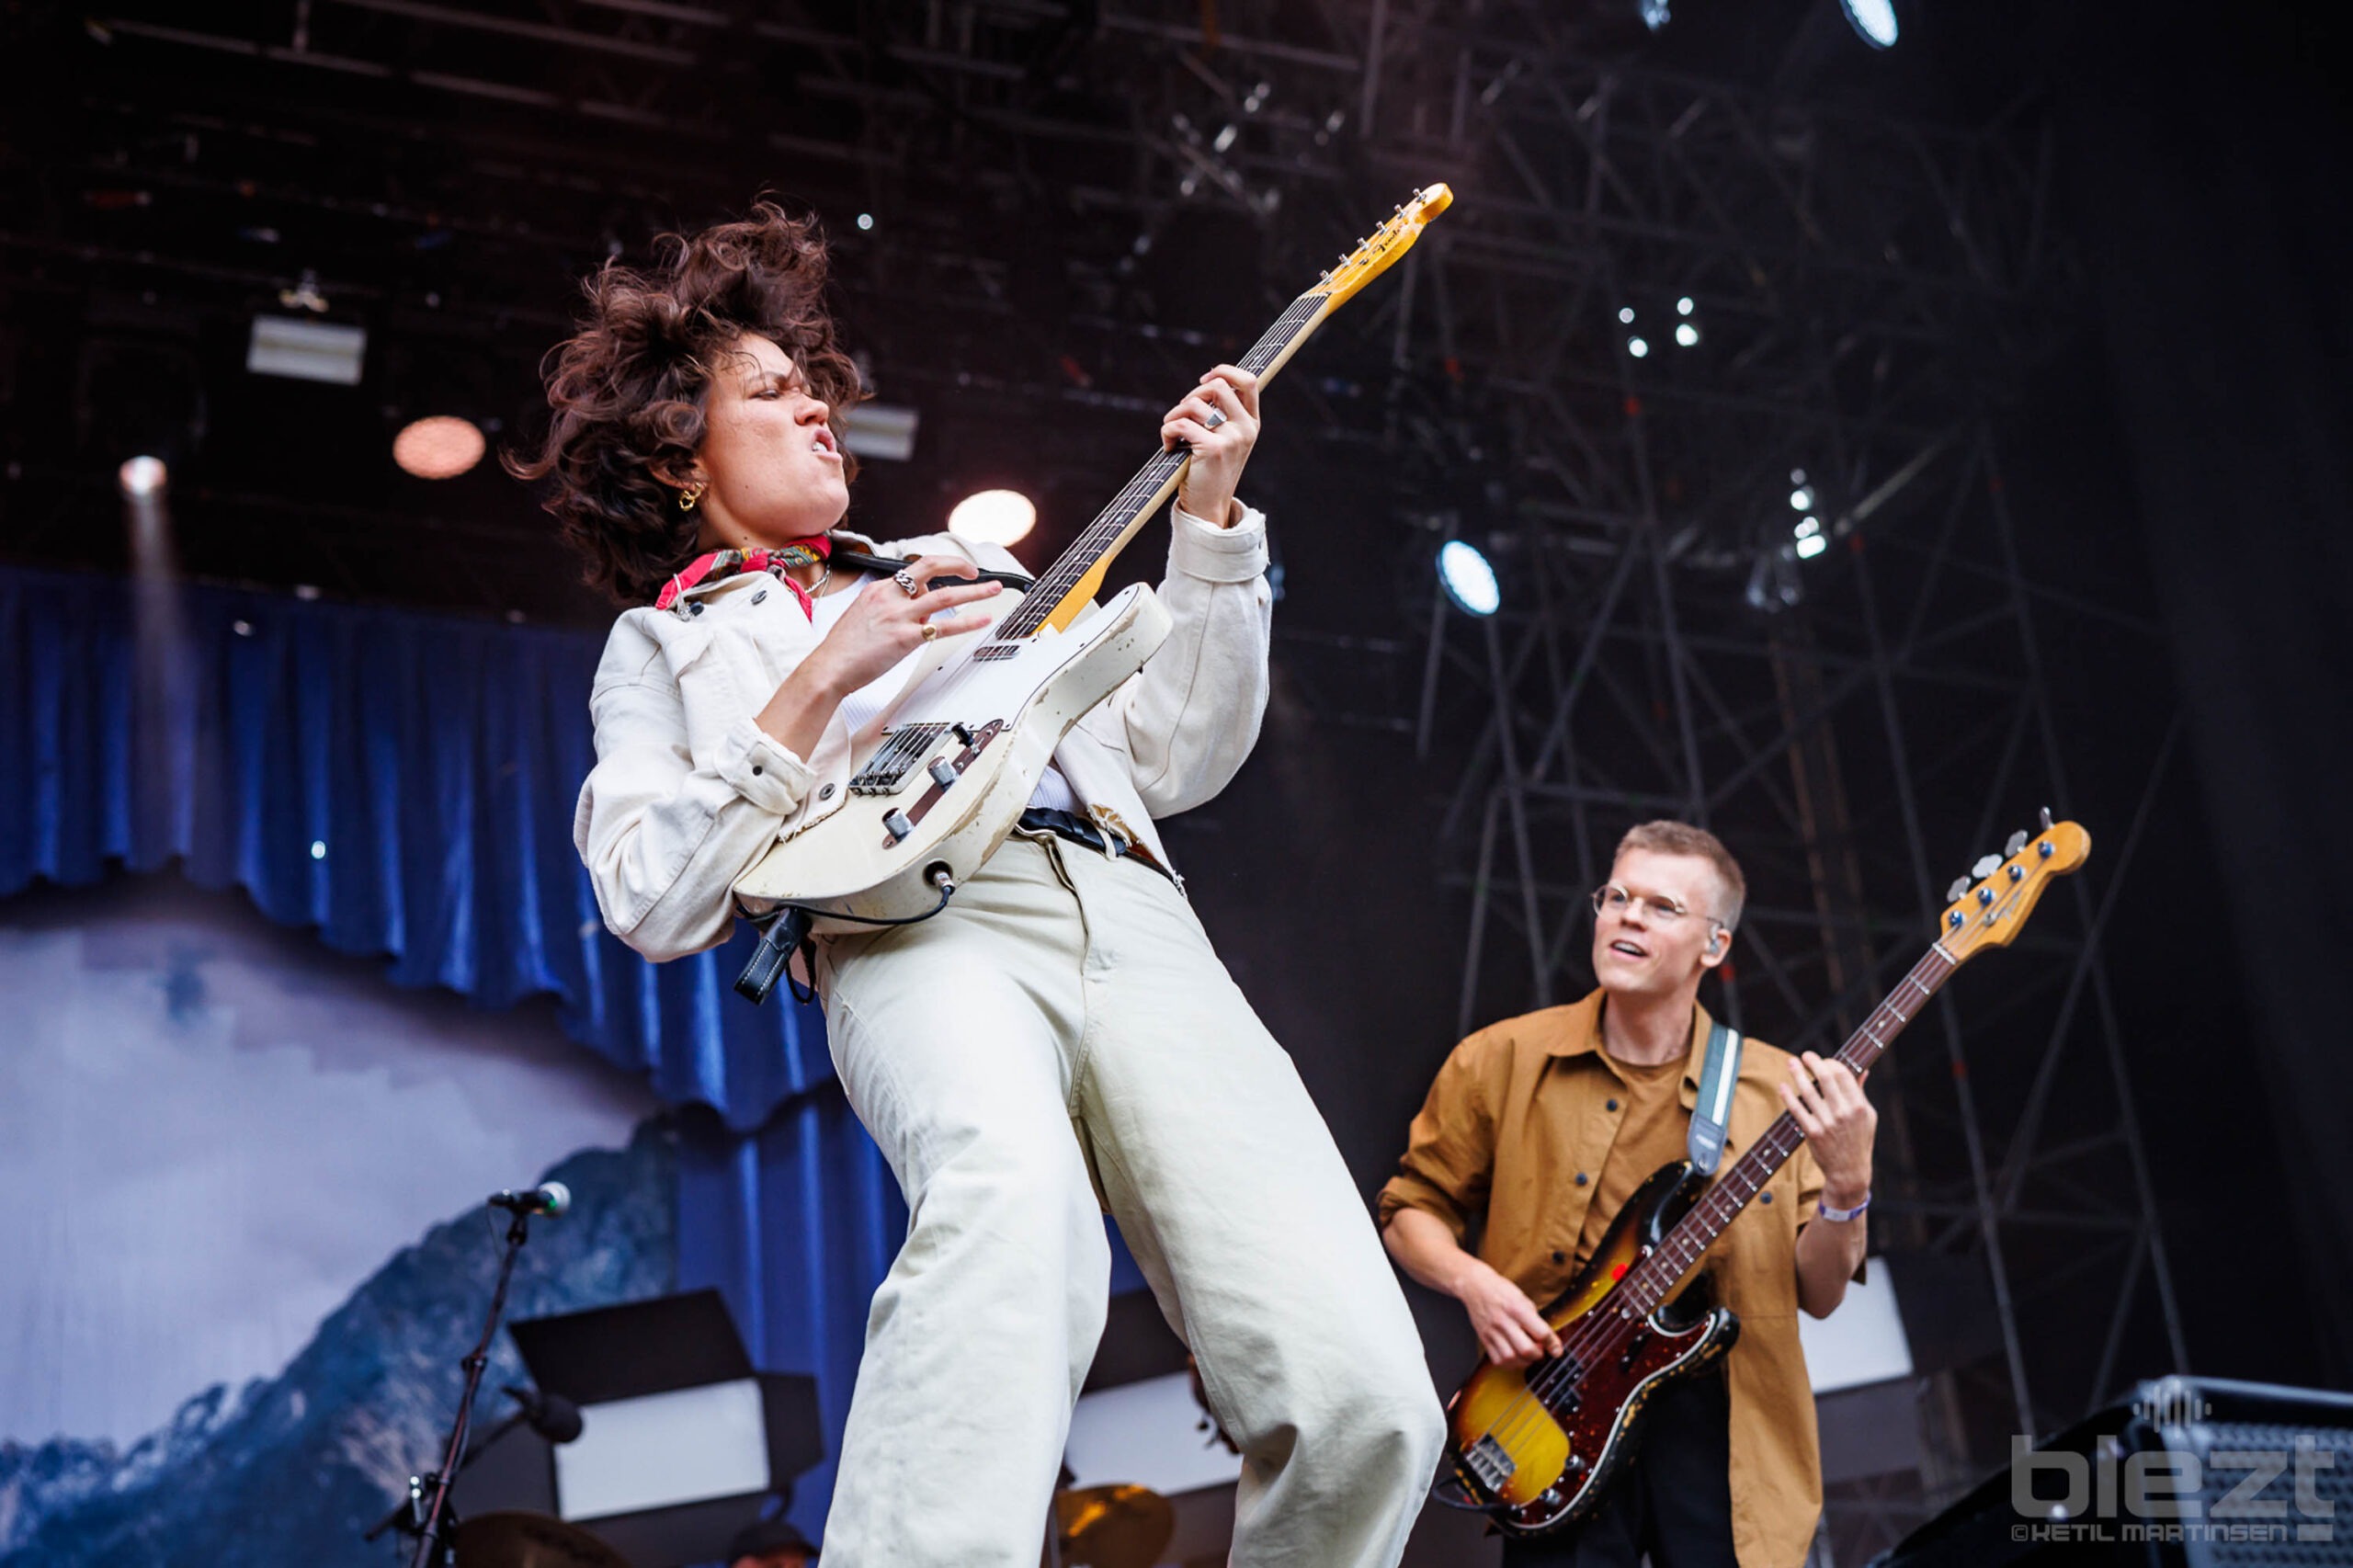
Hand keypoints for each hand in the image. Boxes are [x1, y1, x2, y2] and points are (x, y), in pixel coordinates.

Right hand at [804, 554, 1000, 696]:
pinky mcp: (906, 638)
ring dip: (975, 591)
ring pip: (946, 595)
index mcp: (878, 589)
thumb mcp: (864, 616)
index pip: (913, 571)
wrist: (829, 668)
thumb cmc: (843, 649)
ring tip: (995, 589)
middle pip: (930, 567)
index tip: (951, 572)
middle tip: (976, 571)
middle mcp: (890, 596)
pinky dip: (968, 622)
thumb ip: (890, 609)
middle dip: (958, 565)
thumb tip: (917, 611)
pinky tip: (983, 619)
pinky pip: (944, 627)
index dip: (935, 572)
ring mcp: (899, 616)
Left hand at [1163, 364, 1260, 526]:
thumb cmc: (1210, 470)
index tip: (1204, 381)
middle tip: (1182, 414)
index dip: (1224, 371)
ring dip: (1174, 415)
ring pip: (1194, 404)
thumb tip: (1208, 381)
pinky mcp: (1213, 449)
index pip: (1249, 381)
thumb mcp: (1225, 439)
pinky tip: (1168, 446)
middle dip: (1192, 395)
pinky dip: (1166, 432)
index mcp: (1252, 423)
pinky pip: (1180, 424)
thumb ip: (1224, 413)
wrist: (1208, 506)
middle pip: (1218, 386)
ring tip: (1172, 432)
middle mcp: (1246, 429)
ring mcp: (1232, 439)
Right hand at [1453, 1257, 1562, 1368]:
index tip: (1557, 1350)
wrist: (1475, 1286)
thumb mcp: (1522, 1298)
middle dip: (1538, 1355)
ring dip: (1524, 1362)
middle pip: (1526, 1349)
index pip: (1541, 1332)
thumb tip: (1546, 1338)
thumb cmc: (1501, 1290)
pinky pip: (1498, 1360)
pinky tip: (1515, 1357)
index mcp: (1517, 1308)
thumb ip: (1533, 1318)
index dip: (1553, 1344)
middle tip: (1540, 1351)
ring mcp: (1492, 1331)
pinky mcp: (1484, 1338)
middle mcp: (1504, 1321)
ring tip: (1528, 1355)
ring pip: (1511, 1358)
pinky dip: (1509, 1364)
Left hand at [1780, 1051, 1876, 1205]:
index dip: (1830, 1062)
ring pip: (1808, 1091)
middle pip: (1825, 1077)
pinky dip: (1788, 1096)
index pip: (1843, 1074)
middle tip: (1804, 1055)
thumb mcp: (1868, 1117)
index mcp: (1859, 1106)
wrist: (1849, 1171)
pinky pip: (1797, 1109)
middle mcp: (1844, 1113)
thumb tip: (1863, 1070)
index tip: (1823, 1060)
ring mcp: (1827, 1123)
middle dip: (1812, 1062)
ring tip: (1791, 1063)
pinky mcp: (1813, 1133)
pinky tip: (1783, 1086)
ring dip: (1797, 1073)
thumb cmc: (1859, 1141)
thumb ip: (1861, 1093)